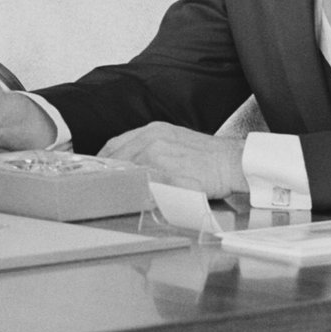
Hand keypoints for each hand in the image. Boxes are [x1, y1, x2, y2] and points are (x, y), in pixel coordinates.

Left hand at [100, 123, 246, 199]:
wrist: (233, 161)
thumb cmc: (208, 156)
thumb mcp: (175, 142)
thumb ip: (152, 150)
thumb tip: (132, 165)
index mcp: (153, 131)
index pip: (115, 144)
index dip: (103, 159)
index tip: (97, 171)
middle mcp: (153, 139)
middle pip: (117, 158)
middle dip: (106, 174)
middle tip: (100, 188)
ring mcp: (160, 156)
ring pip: (128, 171)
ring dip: (119, 184)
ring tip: (114, 196)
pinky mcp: (169, 173)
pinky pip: (145, 185)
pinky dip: (137, 193)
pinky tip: (134, 200)